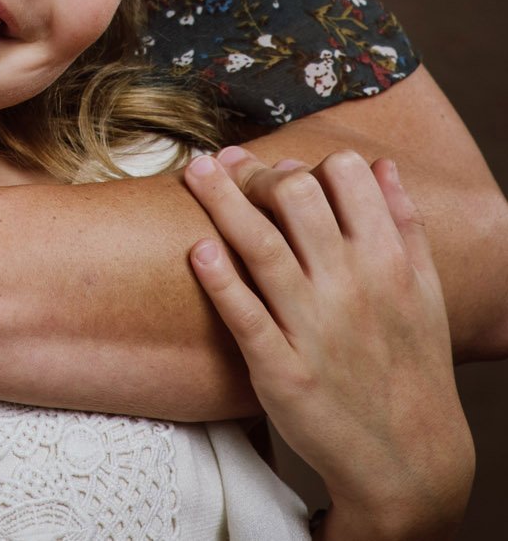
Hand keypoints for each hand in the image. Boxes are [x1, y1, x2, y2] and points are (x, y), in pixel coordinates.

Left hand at [184, 145, 473, 540]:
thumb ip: (405, 225)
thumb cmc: (415, 369)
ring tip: (196, 171)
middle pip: (295, 196)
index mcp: (388, 263)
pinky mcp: (283, 371)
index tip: (283, 167)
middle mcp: (352, 288)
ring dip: (222, 201)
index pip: (344, 175)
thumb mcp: (427, 295)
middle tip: (232, 174)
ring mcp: (316, 329)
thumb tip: (382, 165)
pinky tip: (197, 251)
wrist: (411, 463)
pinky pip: (246, 317)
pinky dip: (221, 281)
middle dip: (257, 173)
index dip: (307, 160)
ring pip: (262, 245)